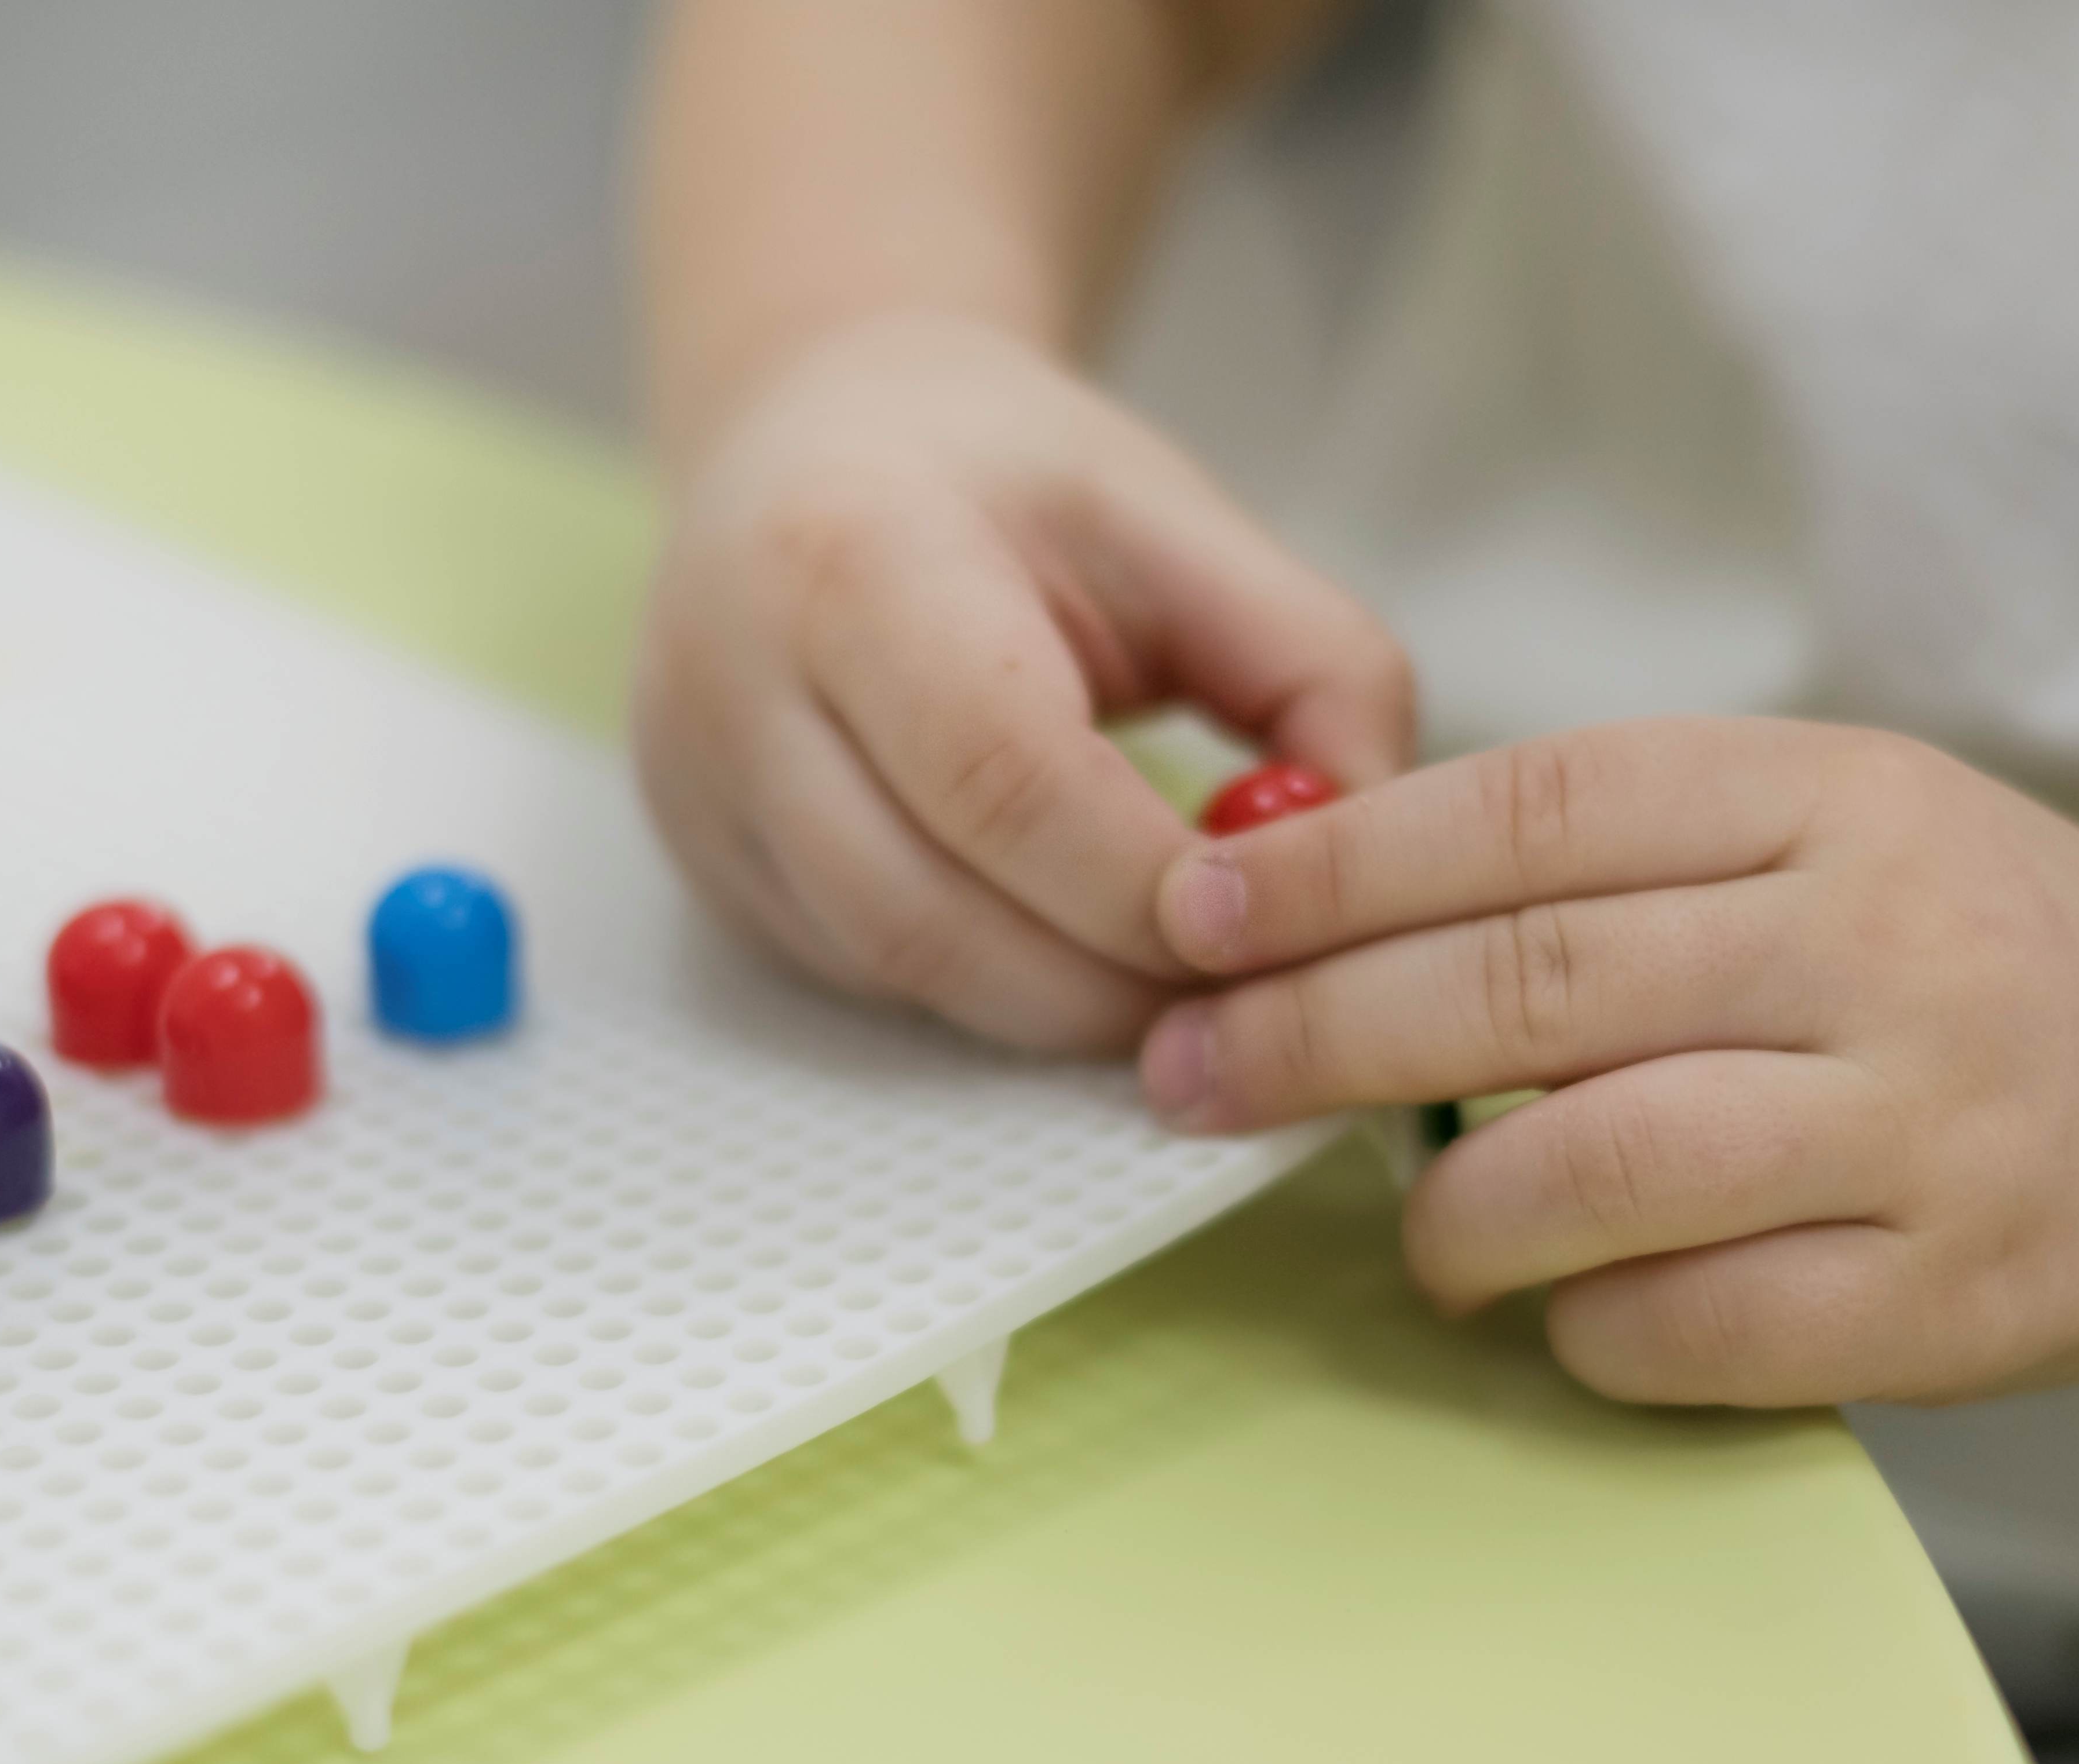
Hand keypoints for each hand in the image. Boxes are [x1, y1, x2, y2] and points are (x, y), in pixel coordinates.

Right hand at [633, 310, 1415, 1052]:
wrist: (809, 440)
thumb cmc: (1008, 485)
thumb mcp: (1184, 524)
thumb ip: (1313, 668)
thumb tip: (1375, 852)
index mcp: (855, 560)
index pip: (1002, 776)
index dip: (1140, 885)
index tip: (1263, 929)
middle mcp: (736, 686)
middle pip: (931, 913)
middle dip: (1106, 983)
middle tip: (1242, 998)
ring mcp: (704, 793)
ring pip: (894, 970)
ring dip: (1052, 1008)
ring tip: (1171, 983)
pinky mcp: (708, 869)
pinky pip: (863, 978)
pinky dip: (984, 990)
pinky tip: (1064, 948)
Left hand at [1136, 718, 2078, 1406]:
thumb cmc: (1952, 956)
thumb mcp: (1820, 829)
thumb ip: (1608, 859)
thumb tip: (1316, 906)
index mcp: (1834, 797)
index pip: (1534, 811)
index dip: (1337, 868)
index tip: (1196, 915)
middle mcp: (1887, 946)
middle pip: (1535, 983)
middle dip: (1320, 1033)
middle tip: (1192, 1074)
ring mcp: (1928, 1128)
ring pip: (1601, 1168)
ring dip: (1451, 1215)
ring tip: (1419, 1235)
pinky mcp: (1949, 1301)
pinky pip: (1691, 1328)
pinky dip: (1583, 1328)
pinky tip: (1568, 1308)